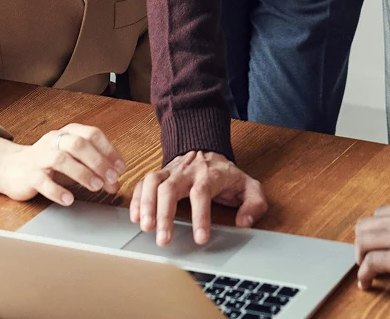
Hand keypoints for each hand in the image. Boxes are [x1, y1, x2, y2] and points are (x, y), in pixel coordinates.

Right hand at [0, 126, 126, 204]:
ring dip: (82, 173)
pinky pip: (42, 180)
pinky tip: (69, 199)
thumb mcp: (73, 162)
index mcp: (68, 132)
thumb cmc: (48, 164)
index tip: (121, 167)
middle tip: (112, 178)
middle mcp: (54, 140)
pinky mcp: (27, 175)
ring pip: (61, 159)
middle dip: (98, 161)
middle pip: (79, 144)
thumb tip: (116, 183)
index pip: (93, 134)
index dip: (109, 150)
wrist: (11, 168)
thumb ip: (94, 170)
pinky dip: (57, 190)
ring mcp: (39, 156)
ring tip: (96, 187)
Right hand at [130, 150, 267, 245]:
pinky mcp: (160, 173)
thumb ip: (254, 203)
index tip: (200, 238)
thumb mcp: (249, 186)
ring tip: (145, 227)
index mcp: (211, 174)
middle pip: (171, 188)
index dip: (200, 216)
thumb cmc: (227, 175)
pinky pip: (144, 182)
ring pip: (153, 181)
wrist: (210, 150)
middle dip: (165, 214)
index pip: (202, 192)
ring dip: (146, 204)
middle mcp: (188, 171)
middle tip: (163, 240)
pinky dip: (136, 198)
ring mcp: (172, 170)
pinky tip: (135, 218)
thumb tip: (244, 222)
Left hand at [355, 199, 389, 298]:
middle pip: (367, 224)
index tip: (376, 247)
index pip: (381, 213)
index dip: (375, 233)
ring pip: (363, 240)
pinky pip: (372, 263)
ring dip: (360, 258)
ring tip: (366, 274)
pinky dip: (364, 274)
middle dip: (362, 244)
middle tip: (366, 262)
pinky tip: (368, 283)